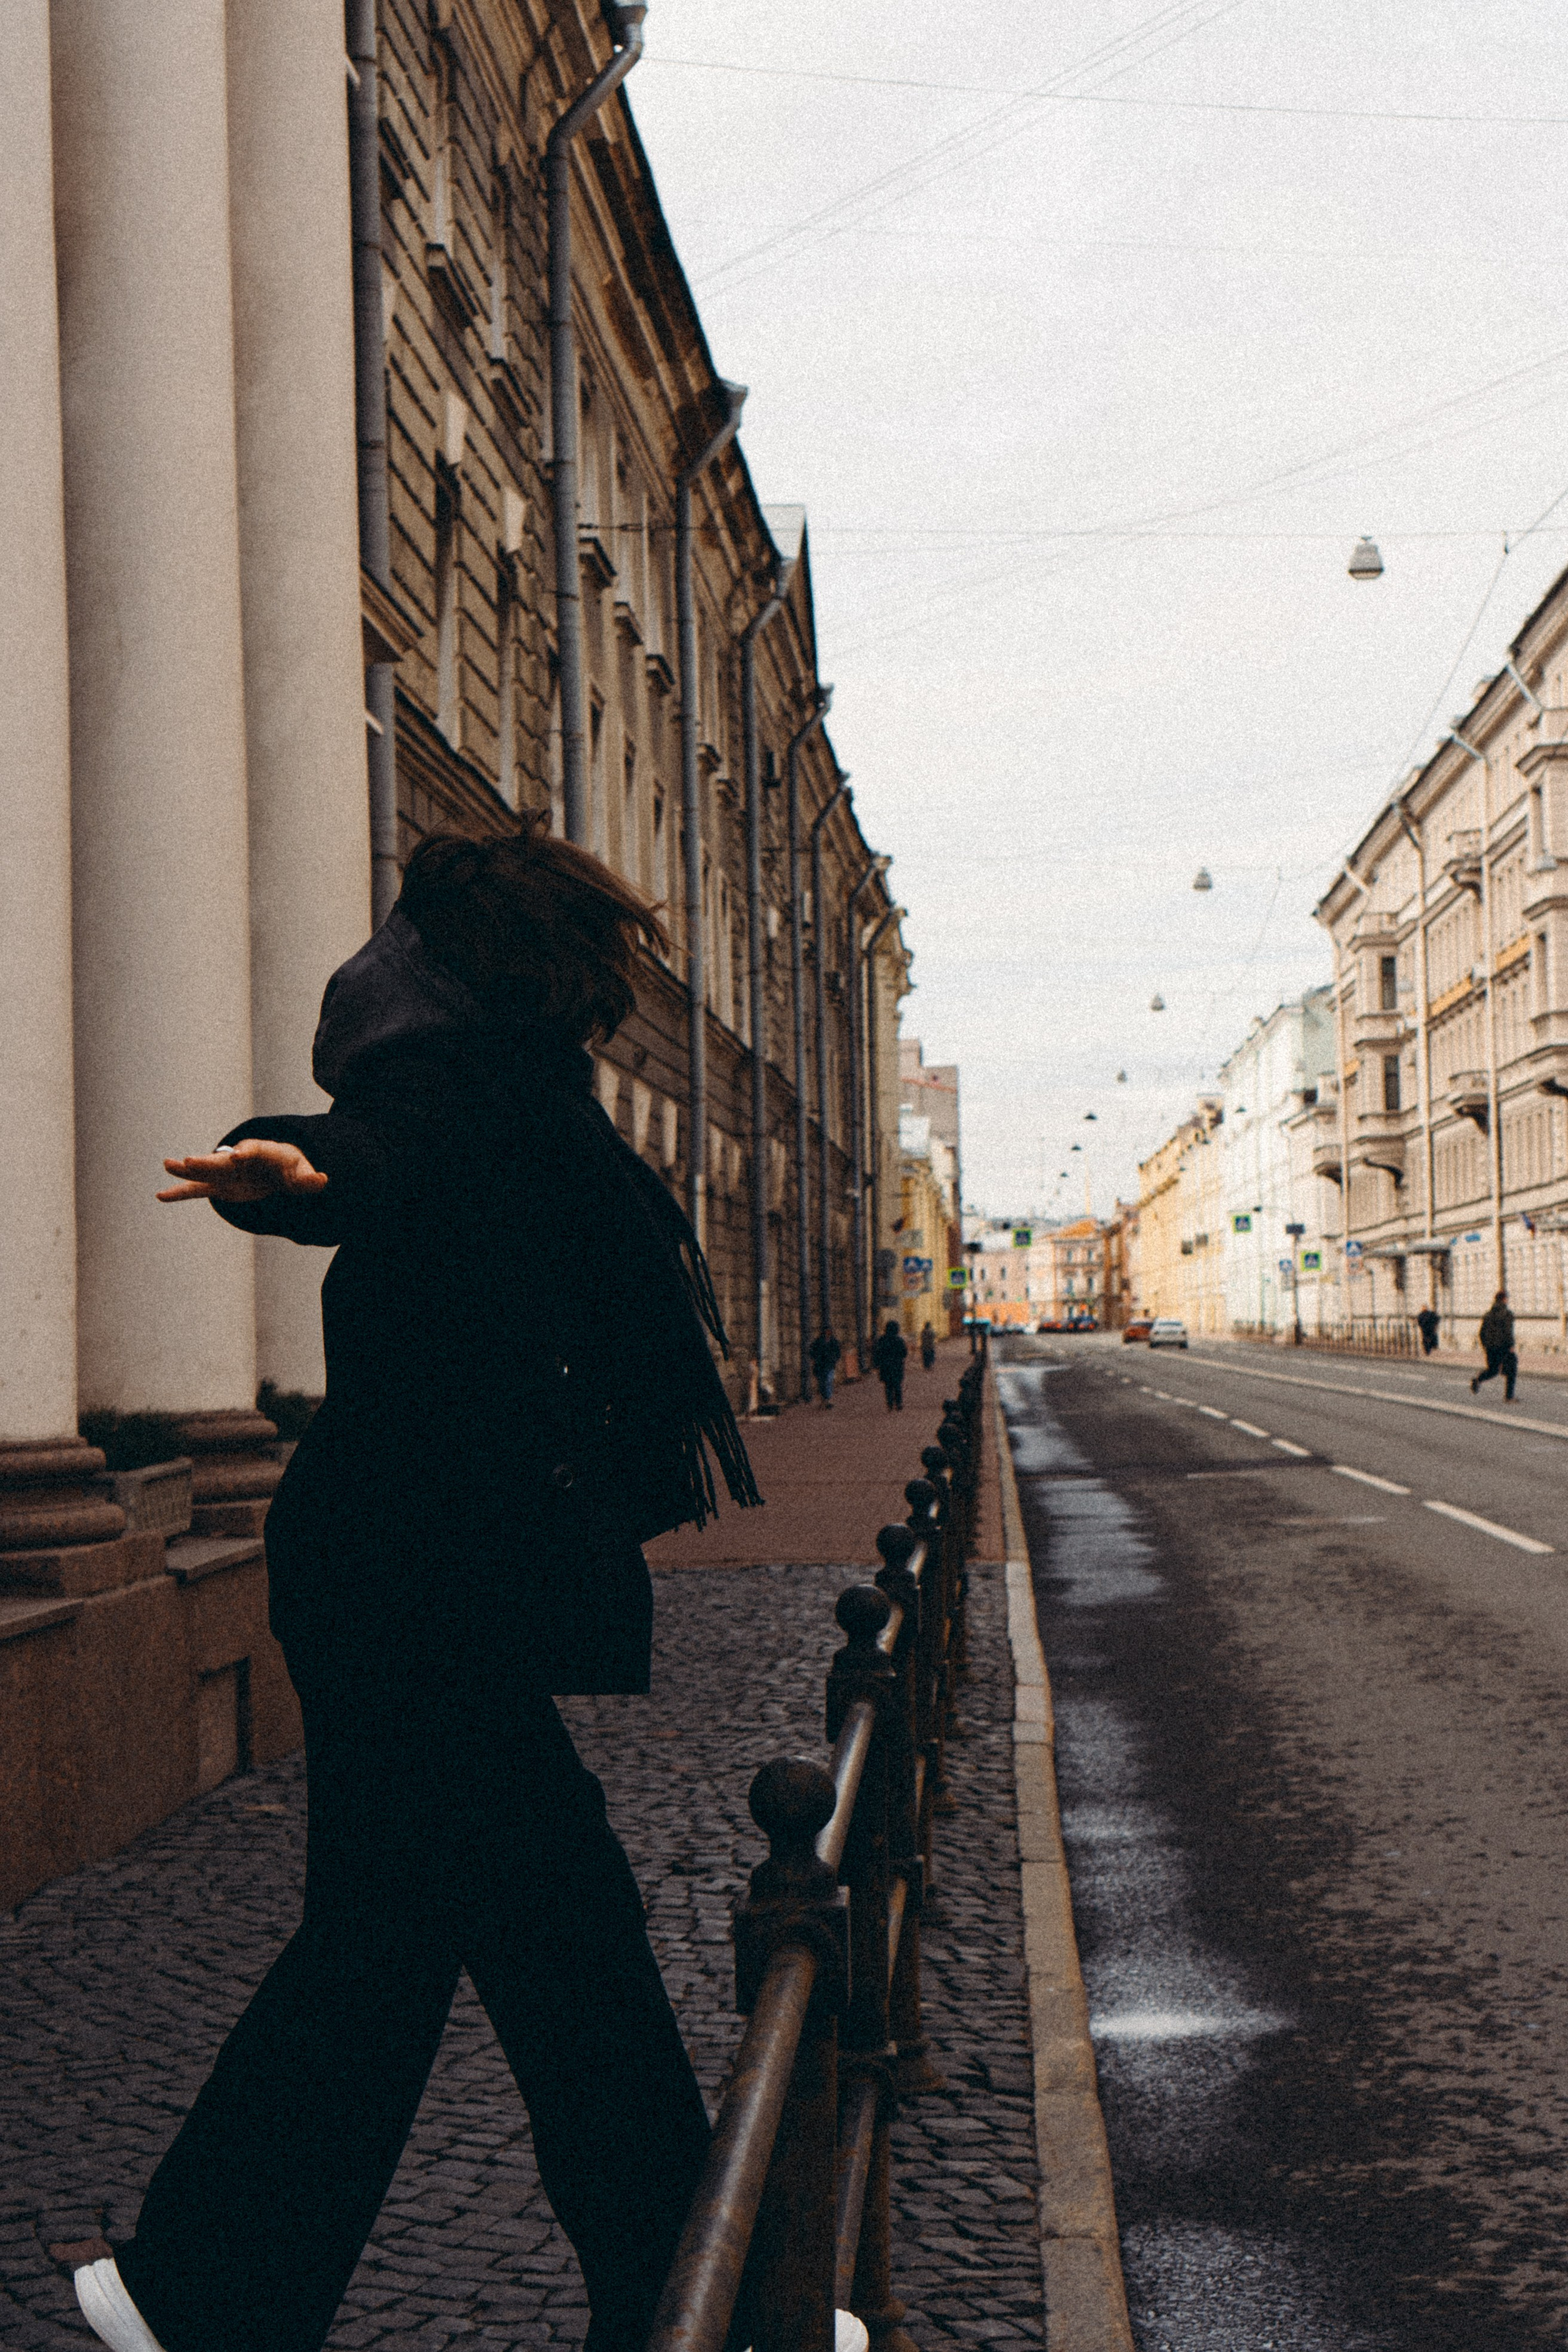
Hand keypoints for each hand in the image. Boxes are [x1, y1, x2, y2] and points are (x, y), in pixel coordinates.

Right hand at [158, 1140, 327, 1203]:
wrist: (277, 1168)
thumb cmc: (290, 1167)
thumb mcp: (303, 1172)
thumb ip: (310, 1178)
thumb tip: (324, 1180)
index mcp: (260, 1151)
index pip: (252, 1150)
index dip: (245, 1152)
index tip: (237, 1155)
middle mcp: (239, 1160)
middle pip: (222, 1160)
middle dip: (207, 1161)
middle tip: (189, 1161)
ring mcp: (226, 1172)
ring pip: (204, 1172)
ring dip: (186, 1170)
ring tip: (167, 1165)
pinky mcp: (219, 1186)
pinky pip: (197, 1189)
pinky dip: (180, 1192)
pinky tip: (161, 1196)